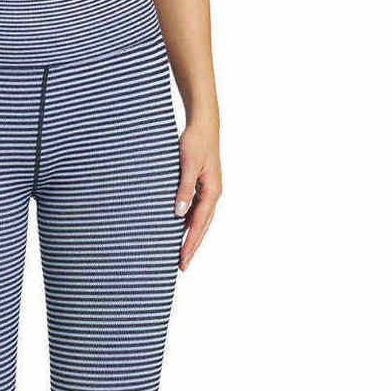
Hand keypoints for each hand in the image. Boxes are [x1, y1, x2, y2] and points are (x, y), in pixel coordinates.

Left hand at [174, 123, 221, 270]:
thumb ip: (184, 189)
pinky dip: (188, 223)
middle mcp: (212, 194)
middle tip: (182, 266)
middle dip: (191, 246)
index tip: (182, 259)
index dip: (190, 243)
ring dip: (190, 236)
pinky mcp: (202, 186)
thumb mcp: (187, 165)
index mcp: (212, 192)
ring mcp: (208, 191)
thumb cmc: (196, 141)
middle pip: (201, 227)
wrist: (203, 124)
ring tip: (180, 254)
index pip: (199, 224)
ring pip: (199, 220)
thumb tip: (179, 214)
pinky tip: (180, 230)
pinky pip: (196, 210)